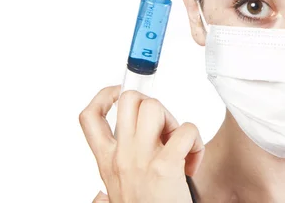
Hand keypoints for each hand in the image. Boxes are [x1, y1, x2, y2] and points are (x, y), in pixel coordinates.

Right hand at [79, 86, 203, 202]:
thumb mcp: (116, 200)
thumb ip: (106, 191)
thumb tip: (99, 195)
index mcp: (106, 163)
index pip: (89, 117)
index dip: (104, 96)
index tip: (120, 93)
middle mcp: (120, 157)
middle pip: (129, 100)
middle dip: (150, 104)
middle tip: (161, 128)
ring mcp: (141, 160)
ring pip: (154, 106)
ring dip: (172, 120)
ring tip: (176, 144)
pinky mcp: (166, 167)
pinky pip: (186, 130)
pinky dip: (196, 141)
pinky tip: (192, 162)